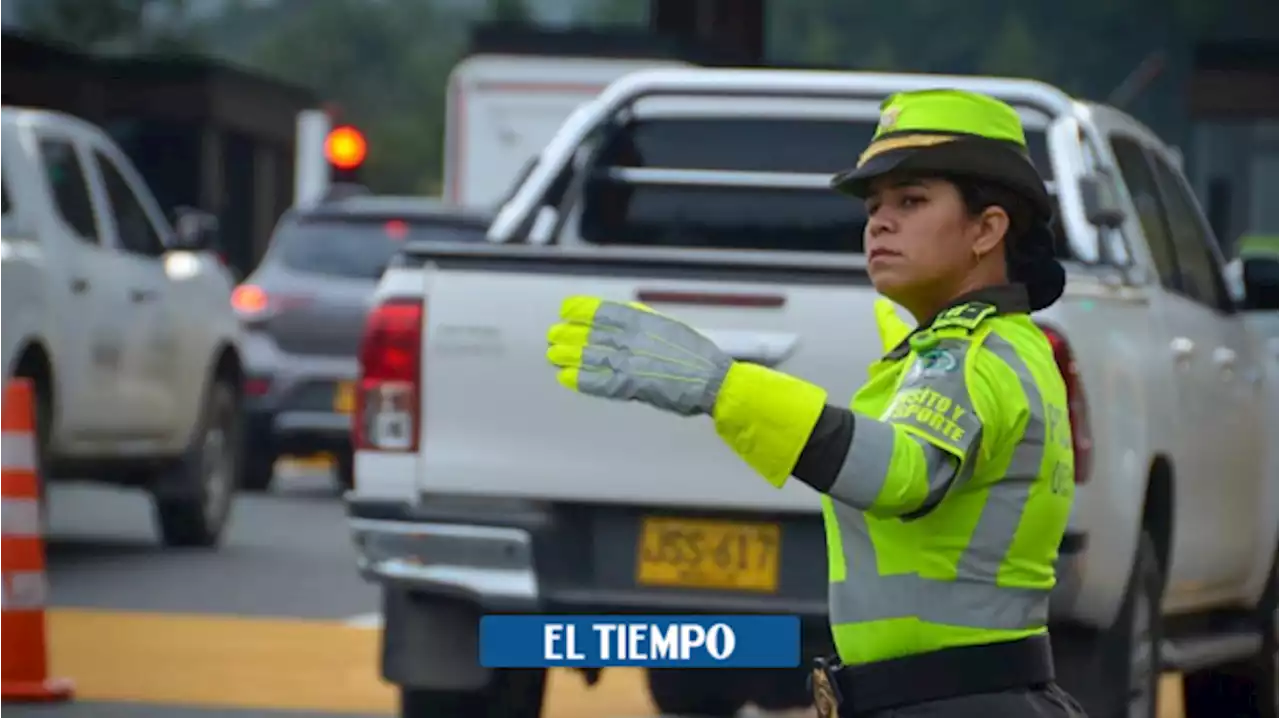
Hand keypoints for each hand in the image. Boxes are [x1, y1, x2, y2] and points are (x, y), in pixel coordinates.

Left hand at [546, 296, 732, 416]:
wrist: (712, 380)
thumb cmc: (697, 355)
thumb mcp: (670, 327)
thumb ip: (646, 321)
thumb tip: (627, 315)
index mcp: (641, 321)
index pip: (601, 311)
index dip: (580, 310)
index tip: (566, 309)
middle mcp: (630, 339)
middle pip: (589, 334)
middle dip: (568, 334)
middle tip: (553, 335)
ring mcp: (627, 363)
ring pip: (588, 356)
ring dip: (568, 356)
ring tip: (553, 355)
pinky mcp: (629, 386)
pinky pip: (597, 382)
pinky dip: (579, 380)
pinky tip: (565, 378)